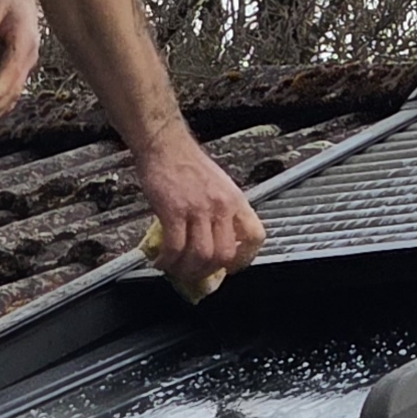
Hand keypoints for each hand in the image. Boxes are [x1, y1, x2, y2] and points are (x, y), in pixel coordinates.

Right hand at [136, 136, 265, 290]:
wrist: (165, 144)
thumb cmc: (188, 163)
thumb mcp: (219, 186)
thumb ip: (222, 213)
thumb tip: (215, 243)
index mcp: (236, 201)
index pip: (255, 236)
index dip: (245, 258)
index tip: (230, 267)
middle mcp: (221, 206)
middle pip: (225, 254)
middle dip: (208, 271)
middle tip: (195, 273)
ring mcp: (198, 209)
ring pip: (201, 255)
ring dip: (187, 269)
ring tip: (175, 269)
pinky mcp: (173, 210)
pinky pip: (175, 247)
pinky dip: (168, 261)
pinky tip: (161, 261)